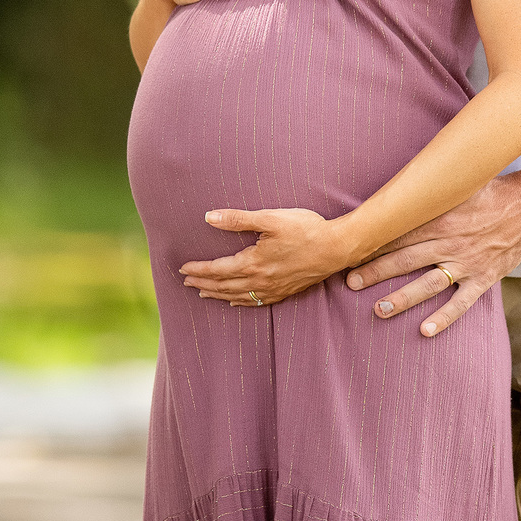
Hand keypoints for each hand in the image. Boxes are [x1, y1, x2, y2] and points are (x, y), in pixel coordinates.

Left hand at [180, 207, 352, 304]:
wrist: (337, 248)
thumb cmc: (306, 229)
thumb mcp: (271, 218)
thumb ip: (238, 219)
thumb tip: (209, 217)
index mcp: (253, 263)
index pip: (216, 270)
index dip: (198, 270)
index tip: (182, 268)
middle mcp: (260, 280)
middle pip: (223, 286)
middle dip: (203, 284)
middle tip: (186, 282)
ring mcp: (273, 289)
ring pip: (238, 296)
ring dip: (218, 295)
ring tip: (203, 293)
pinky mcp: (286, 291)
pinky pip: (257, 302)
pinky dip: (241, 303)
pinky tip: (235, 303)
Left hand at [345, 176, 520, 336]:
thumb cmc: (492, 191)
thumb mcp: (458, 185)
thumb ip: (431, 192)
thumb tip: (402, 187)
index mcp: (441, 218)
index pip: (399, 233)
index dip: (374, 243)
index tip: (352, 251)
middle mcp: (450, 242)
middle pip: (406, 259)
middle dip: (376, 271)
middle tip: (350, 282)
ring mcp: (467, 263)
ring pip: (427, 284)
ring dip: (402, 298)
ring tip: (379, 309)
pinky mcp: (483, 278)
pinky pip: (461, 302)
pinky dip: (444, 317)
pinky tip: (425, 331)